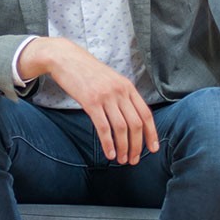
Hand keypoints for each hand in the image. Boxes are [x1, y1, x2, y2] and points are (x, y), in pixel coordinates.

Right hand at [28, 39, 158, 164]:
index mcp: (127, 86)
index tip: (153, 149)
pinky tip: (110, 154)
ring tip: (122, 160)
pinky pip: (103, 127)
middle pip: (136, 124)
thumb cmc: (87, 72)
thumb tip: (130, 118)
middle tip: (134, 160)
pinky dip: (108, 143)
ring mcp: (106, 96)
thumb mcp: (111, 80)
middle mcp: (120, 91)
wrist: (66, 58)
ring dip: (124, 147)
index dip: (151, 133)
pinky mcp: (90, 102)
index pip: (146, 114)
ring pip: (122, 128)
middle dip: (137, 146)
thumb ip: (122, 96)